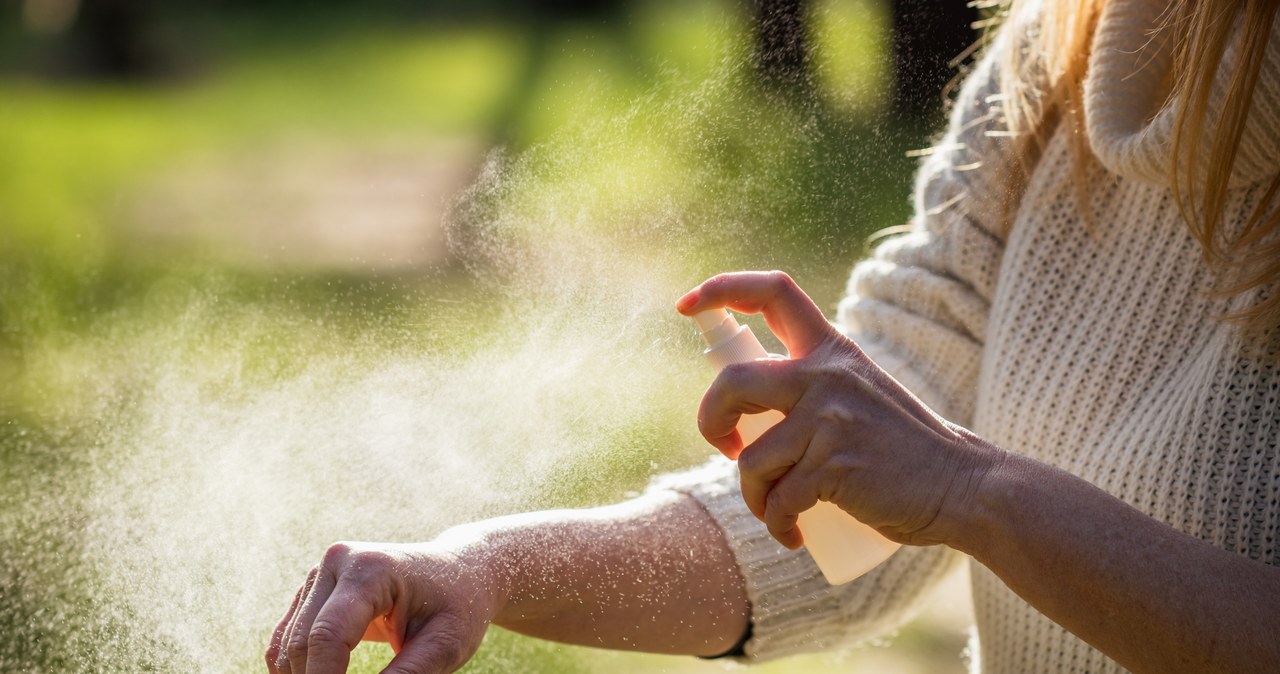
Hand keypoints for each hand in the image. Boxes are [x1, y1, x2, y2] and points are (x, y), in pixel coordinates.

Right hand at [266, 537, 503, 673]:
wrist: (462, 573)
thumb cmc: (459, 608)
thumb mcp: (444, 647)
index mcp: (370, 569)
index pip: (327, 637)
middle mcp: (337, 563)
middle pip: (301, 644)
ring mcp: (321, 574)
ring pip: (288, 646)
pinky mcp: (314, 590)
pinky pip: (288, 640)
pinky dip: (299, 669)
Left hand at [676, 271, 1003, 549]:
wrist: (964, 487)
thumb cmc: (904, 449)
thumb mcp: (859, 394)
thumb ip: (814, 387)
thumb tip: (747, 408)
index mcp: (833, 350)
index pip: (773, 292)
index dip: (722, 289)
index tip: (686, 306)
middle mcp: (828, 375)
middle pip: (733, 381)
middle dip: (711, 420)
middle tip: (727, 447)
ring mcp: (831, 419)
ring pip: (751, 459)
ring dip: (753, 496)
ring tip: (776, 512)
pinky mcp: (836, 466)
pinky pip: (778, 500)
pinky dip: (777, 525)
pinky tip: (793, 535)